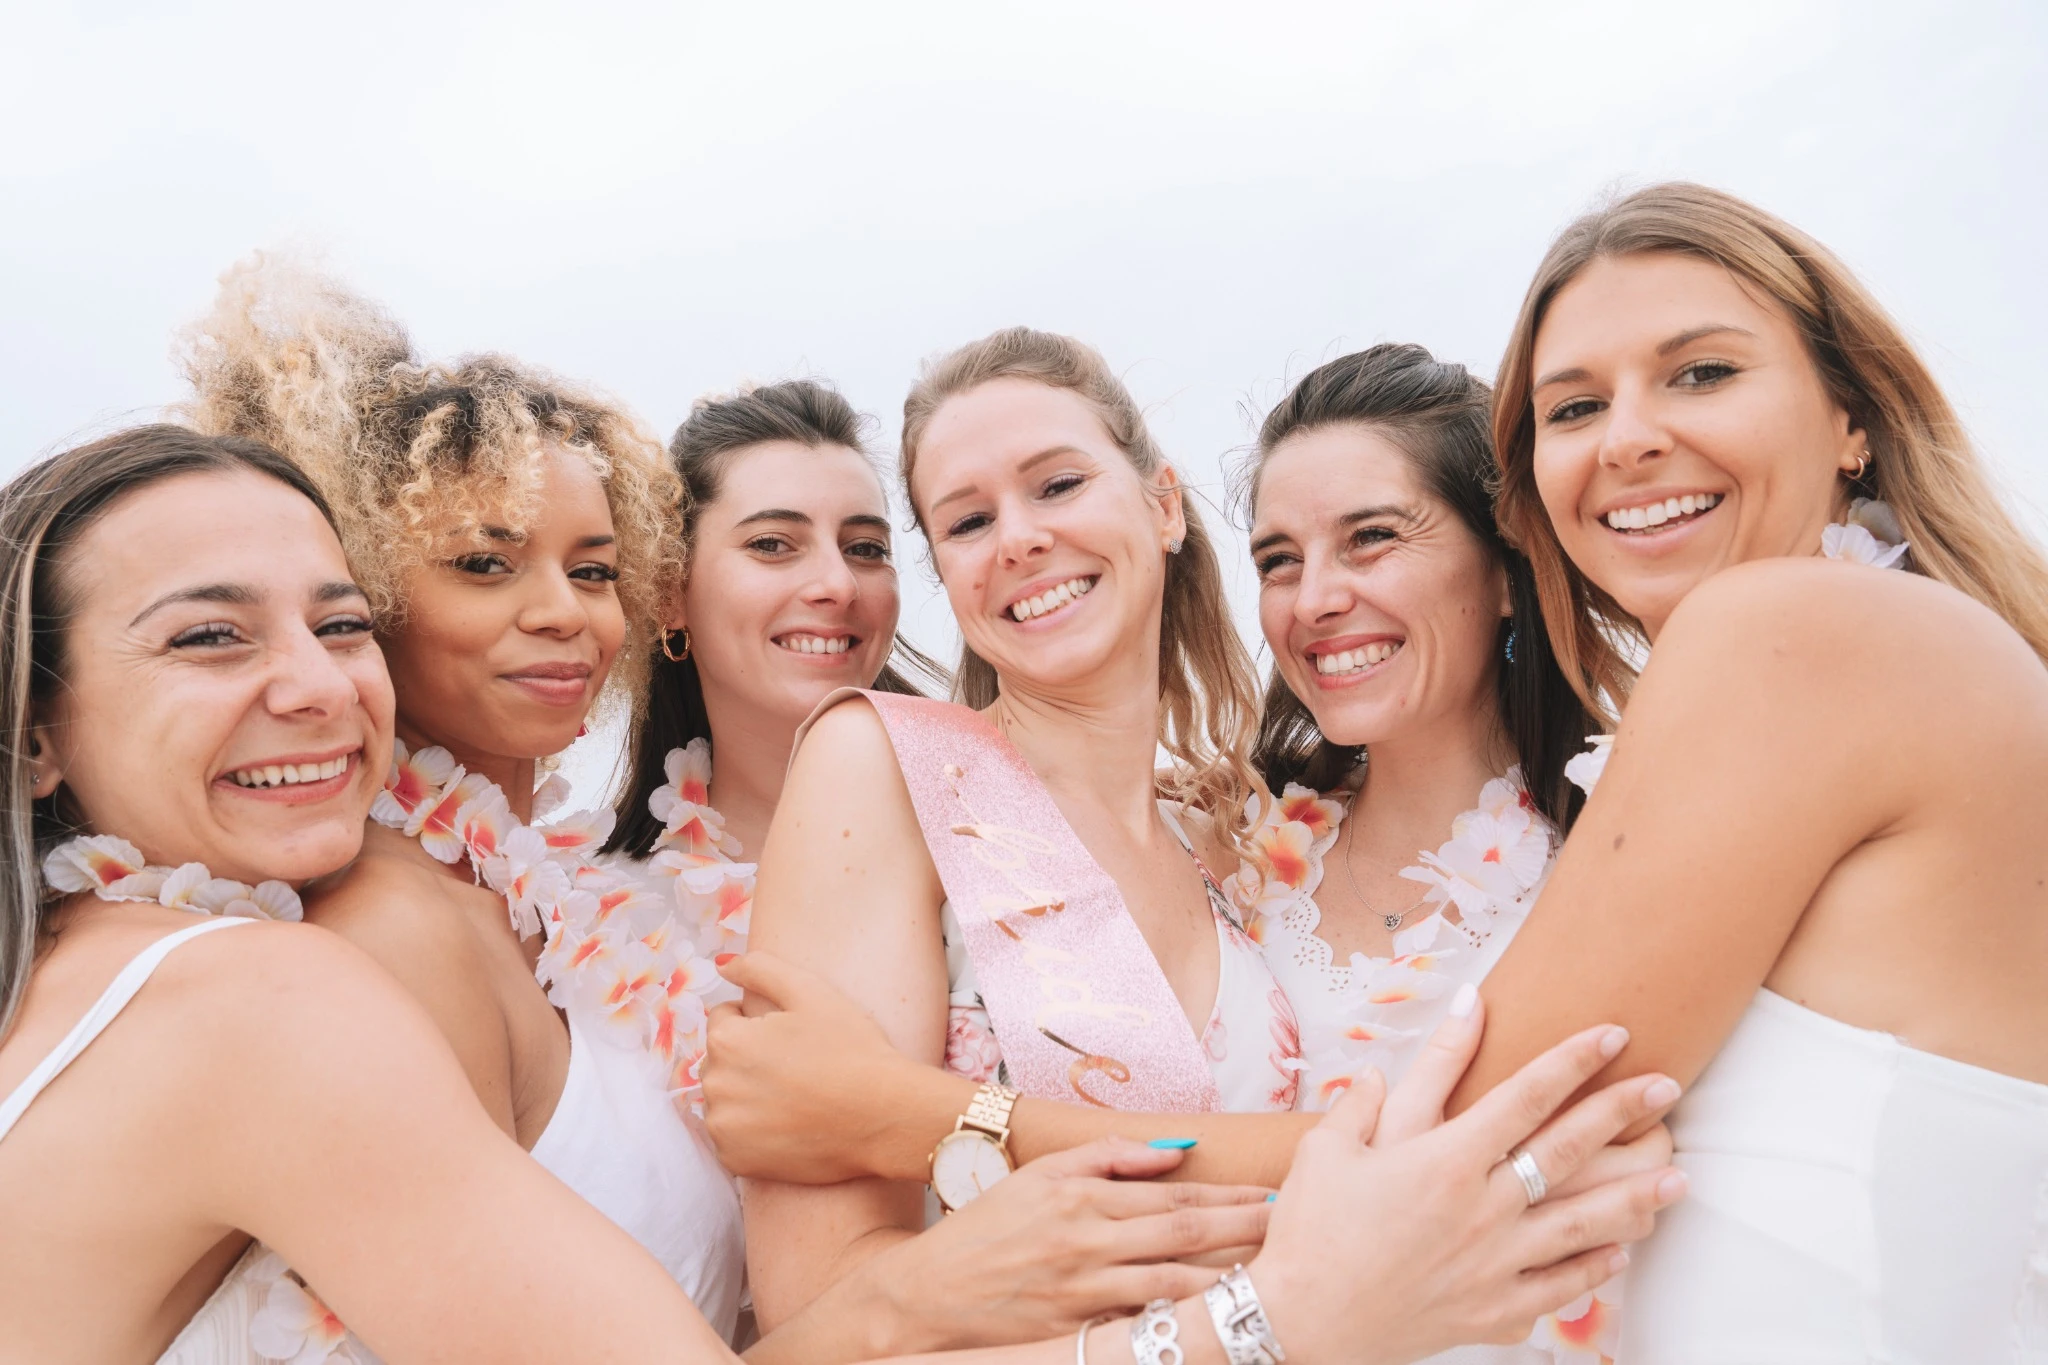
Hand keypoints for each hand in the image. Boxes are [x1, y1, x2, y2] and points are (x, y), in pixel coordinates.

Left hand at [703, 952, 945, 1182]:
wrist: (885, 1117)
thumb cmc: (852, 1049)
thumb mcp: (810, 991)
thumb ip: (759, 967)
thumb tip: (721, 964)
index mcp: (727, 1041)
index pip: (723, 1019)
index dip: (760, 1023)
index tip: (793, 1038)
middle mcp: (714, 1086)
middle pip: (720, 1061)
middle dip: (748, 1059)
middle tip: (797, 1067)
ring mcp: (723, 1128)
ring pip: (725, 1099)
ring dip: (747, 1095)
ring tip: (795, 1096)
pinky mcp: (736, 1160)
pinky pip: (732, 1137)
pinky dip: (751, 1131)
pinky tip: (788, 1124)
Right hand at [859, 1137, 1273, 1353]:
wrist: (927, 1295)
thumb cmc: (988, 1230)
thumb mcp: (1041, 1175)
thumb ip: (1108, 1157)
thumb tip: (1177, 1149)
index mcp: (1084, 1198)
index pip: (1176, 1194)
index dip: (1230, 1194)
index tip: (1274, 1194)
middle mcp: (1089, 1242)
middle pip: (1186, 1235)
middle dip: (1246, 1229)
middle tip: (1296, 1226)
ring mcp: (1084, 1293)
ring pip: (1173, 1285)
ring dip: (1227, 1279)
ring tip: (1273, 1274)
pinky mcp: (1075, 1335)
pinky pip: (1139, 1328)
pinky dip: (1179, 1323)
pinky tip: (1215, 1323)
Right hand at [1247, 1000, 1687, 1364]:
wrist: (1303, 1321)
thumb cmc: (1311, 1227)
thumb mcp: (1332, 1144)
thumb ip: (1386, 1087)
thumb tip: (1436, 1026)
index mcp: (1445, 1160)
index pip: (1527, 1095)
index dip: (1574, 1060)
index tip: (1613, 1034)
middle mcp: (1483, 1209)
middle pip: (1570, 1150)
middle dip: (1624, 1113)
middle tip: (1666, 1087)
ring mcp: (1495, 1264)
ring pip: (1585, 1224)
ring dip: (1637, 1198)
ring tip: (1678, 1178)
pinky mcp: (1494, 1310)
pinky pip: (1562, 1287)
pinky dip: (1596, 1267)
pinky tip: (1619, 1250)